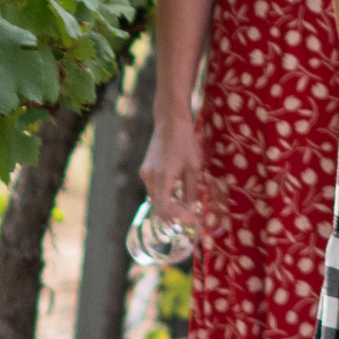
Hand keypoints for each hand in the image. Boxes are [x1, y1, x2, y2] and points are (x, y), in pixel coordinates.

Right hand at [138, 106, 202, 223]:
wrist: (170, 121)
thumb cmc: (185, 141)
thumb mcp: (194, 167)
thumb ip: (192, 190)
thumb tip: (193, 210)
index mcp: (162, 178)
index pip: (163, 210)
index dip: (176, 218)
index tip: (190, 218)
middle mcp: (149, 178)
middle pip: (158, 206)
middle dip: (174, 213)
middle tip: (190, 213)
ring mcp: (145, 174)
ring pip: (156, 198)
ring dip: (170, 203)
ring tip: (186, 200)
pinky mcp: (145, 170)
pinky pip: (154, 189)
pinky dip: (165, 194)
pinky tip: (178, 188)